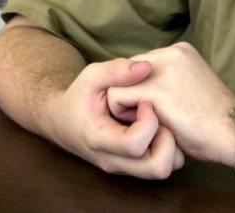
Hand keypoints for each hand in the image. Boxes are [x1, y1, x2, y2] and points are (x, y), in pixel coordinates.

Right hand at [47, 58, 183, 177]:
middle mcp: (113, 161)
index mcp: (99, 140)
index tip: (147, 102)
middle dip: (169, 140)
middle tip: (160, 117)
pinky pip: (162, 164)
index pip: (134, 145)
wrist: (63, 122)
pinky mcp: (133, 167)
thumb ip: (115, 70)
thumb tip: (146, 66)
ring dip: (171, 145)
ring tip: (160, 121)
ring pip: (164, 168)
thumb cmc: (79, 97)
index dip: (149, 122)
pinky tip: (160, 127)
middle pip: (157, 167)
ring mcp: (124, 168)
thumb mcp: (90, 76)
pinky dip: (169, 148)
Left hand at [107, 42, 234, 166]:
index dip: (142, 90)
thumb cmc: (214, 119)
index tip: (154, 109)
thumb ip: (169, 80)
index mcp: (181, 50)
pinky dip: (124, 116)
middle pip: (126, 72)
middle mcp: (170, 53)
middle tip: (149, 118)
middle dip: (131, 96)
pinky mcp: (154, 89)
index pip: (140, 65)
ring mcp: (161, 69)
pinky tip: (146, 125)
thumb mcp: (191, 87)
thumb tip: (142, 92)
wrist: (234, 131)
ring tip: (149, 121)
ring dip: (126, 106)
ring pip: (117, 84)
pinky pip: (115, 99)